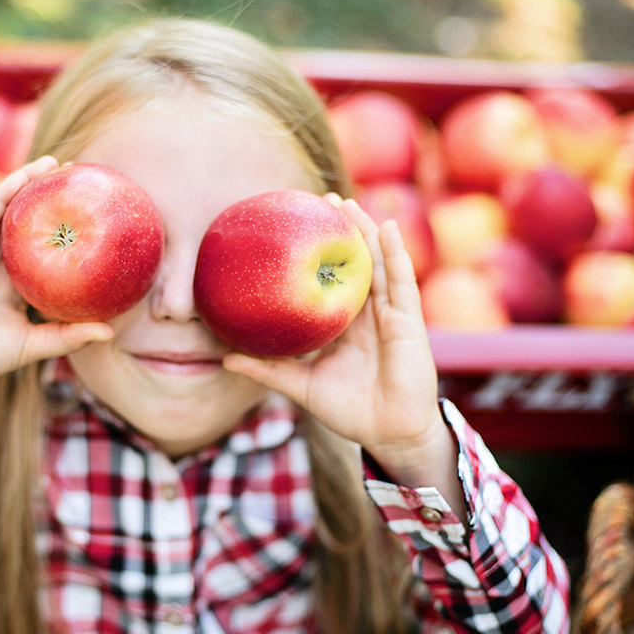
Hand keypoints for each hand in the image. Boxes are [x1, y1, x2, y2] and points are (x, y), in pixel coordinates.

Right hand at [0, 157, 113, 395]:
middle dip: (51, 200)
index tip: (96, 215)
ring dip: (30, 184)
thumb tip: (109, 331)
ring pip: (9, 211)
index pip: (45, 251)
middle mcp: (1, 264)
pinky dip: (6, 191)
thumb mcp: (32, 344)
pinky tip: (26, 175)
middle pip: (30, 224)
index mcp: (16, 285)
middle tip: (82, 179)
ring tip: (56, 164)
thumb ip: (67, 336)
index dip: (66, 232)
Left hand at [223, 195, 445, 466]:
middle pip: (353, 263)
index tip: (296, 225)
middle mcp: (367, 313)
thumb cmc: (350, 410)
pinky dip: (395, 252)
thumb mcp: (301, 386)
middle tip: (320, 199)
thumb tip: (224, 359)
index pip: (330, 280)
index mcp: (344, 324)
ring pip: (377, 263)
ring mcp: (389, 313)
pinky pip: (401, 280)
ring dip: (365, 231)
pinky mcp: (408, 320)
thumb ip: (268, 370)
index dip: (317, 254)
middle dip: (341, 231)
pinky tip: (386, 228)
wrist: (389, 434)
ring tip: (347, 204)